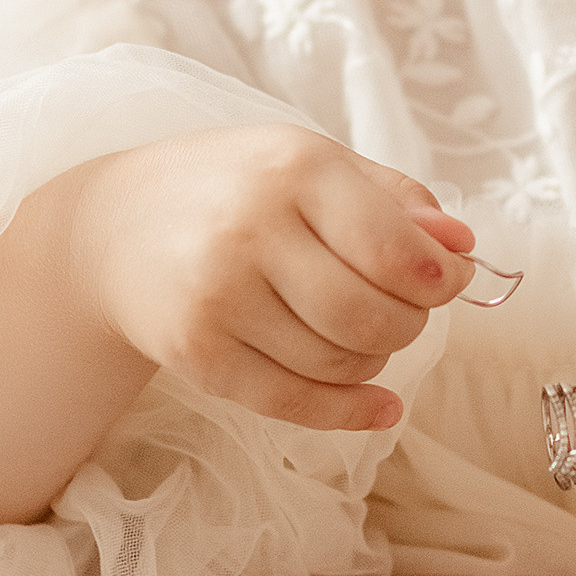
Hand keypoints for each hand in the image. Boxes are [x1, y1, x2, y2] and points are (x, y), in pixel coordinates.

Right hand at [76, 124, 474, 431]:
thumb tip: (462, 245)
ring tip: (363, 334)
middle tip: (404, 311)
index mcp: (294, 170)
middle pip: (372, 315)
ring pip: (340, 363)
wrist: (113, 229)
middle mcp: (252, 231)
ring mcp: (219, 298)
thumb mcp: (309, 163)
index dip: (439, 279)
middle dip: (410, 324)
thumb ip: (393, 197)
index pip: (393, 248)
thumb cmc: (232, 190)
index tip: (449, 282)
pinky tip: (379, 405)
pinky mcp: (197, 354)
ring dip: (375, 361)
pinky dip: (350, 412)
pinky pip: (294, 403)